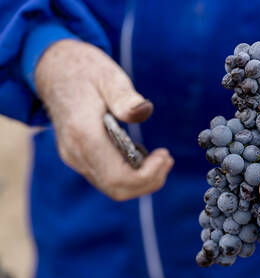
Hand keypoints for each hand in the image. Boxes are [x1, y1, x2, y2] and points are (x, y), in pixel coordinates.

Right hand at [35, 39, 173, 200]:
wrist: (54, 70)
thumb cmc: (84, 70)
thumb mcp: (108, 76)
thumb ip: (125, 97)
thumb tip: (143, 111)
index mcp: (82, 133)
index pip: (117, 176)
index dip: (146, 175)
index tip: (165, 156)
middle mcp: (75, 152)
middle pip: (116, 189)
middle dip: (148, 181)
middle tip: (167, 160)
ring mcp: (75, 157)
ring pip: (112, 187)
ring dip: (141, 180)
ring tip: (162, 159)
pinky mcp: (78, 157)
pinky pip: (107, 178)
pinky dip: (130, 175)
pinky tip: (145, 157)